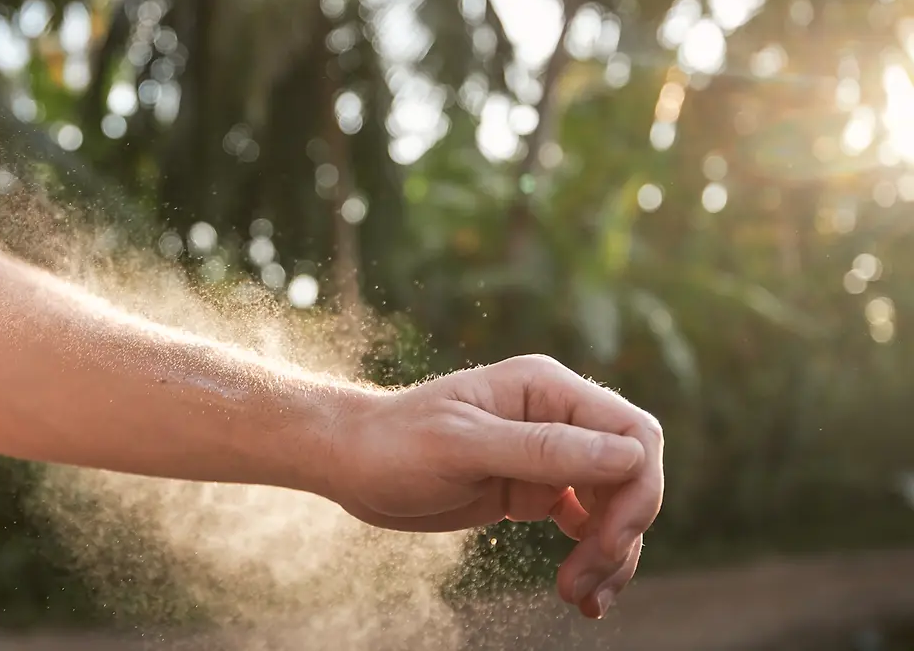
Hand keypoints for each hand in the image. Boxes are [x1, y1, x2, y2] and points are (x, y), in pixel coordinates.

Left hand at [326, 354, 663, 619]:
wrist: (351, 463)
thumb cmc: (395, 444)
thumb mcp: (462, 446)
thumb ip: (542, 450)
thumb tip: (630, 458)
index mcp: (547, 389)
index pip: (633, 434)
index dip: (638, 490)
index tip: (608, 542)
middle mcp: (557, 417)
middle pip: (632, 474)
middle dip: (622, 532)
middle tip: (586, 582)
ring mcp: (549, 454)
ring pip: (615, 506)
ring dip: (611, 555)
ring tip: (582, 599)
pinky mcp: (535, 489)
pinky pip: (588, 524)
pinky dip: (593, 558)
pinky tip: (582, 593)